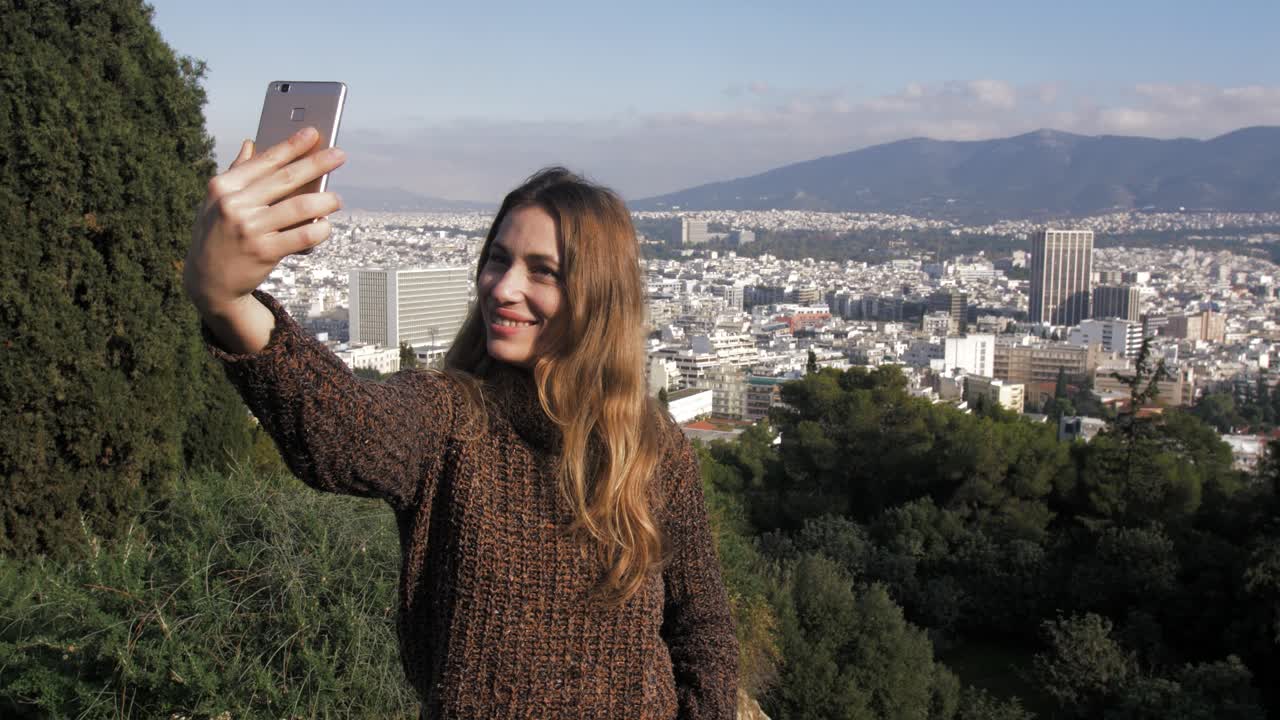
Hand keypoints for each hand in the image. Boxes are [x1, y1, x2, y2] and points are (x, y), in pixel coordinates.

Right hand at [184, 126, 344, 317]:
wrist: (208, 281)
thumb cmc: (217, 234)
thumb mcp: (215, 202)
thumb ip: (236, 174)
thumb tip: (251, 143)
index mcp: (223, 187)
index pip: (265, 162)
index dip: (291, 146)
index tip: (313, 133)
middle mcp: (234, 205)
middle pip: (286, 179)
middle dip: (317, 164)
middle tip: (340, 155)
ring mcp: (249, 229)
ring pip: (299, 207)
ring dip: (325, 200)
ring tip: (337, 199)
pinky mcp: (264, 251)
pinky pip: (302, 236)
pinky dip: (319, 229)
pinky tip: (326, 225)